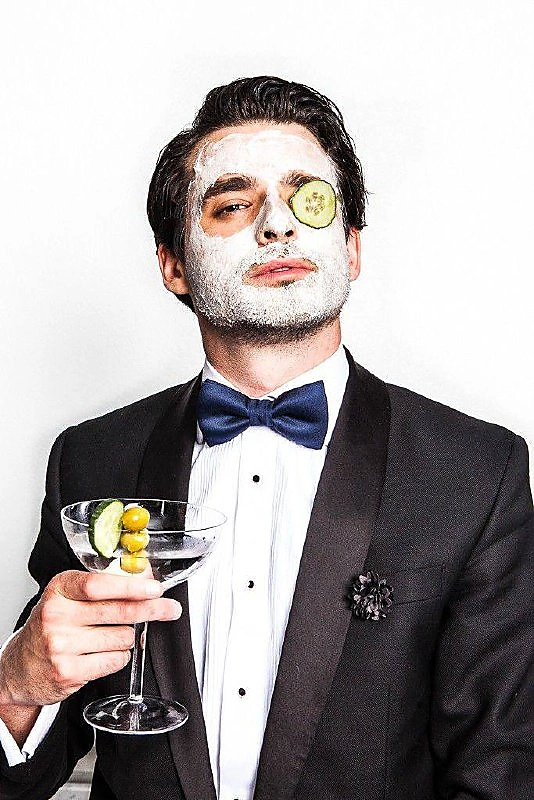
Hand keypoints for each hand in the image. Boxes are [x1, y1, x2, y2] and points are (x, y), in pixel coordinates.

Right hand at [0, 570, 181, 708]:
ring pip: (122, 637)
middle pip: (118, 611)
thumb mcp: (68, 597)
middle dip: (151, 609)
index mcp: (59, 589)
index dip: (131, 586)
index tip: (155, 588)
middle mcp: (57, 615)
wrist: (20, 667)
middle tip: (169, 608)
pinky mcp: (68, 672)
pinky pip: (115, 660)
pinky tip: (103, 654)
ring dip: (127, 637)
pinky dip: (118, 656)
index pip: (98, 585)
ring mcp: (61, 645)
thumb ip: (101, 588)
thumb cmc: (52, 627)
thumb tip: (146, 582)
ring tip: (109, 637)